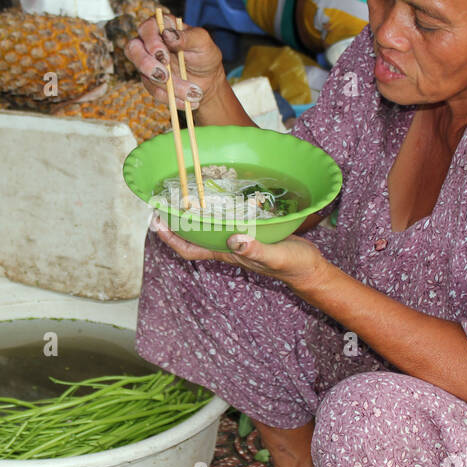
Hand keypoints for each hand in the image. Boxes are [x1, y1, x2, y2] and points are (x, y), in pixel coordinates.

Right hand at [125, 17, 225, 121]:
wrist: (208, 80)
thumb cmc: (205, 55)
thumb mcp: (203, 43)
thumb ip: (187, 37)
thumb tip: (168, 34)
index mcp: (162, 26)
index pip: (147, 28)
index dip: (151, 42)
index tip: (163, 55)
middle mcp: (149, 42)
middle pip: (133, 49)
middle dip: (148, 65)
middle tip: (166, 76)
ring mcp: (147, 63)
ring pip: (143, 73)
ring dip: (168, 86)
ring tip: (191, 92)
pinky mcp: (150, 81)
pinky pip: (153, 91)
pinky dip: (170, 97)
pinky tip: (186, 100)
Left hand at [149, 214, 329, 292]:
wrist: (309, 269)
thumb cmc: (292, 264)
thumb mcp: (275, 255)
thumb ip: (256, 249)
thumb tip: (235, 239)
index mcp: (229, 253)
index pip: (191, 249)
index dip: (171, 239)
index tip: (157, 222)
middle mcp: (228, 247)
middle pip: (193, 238)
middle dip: (174, 225)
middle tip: (162, 204)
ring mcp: (238, 241)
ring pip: (207, 230)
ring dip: (192, 217)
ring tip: (182, 197)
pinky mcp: (250, 233)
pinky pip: (225, 223)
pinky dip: (216, 212)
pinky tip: (217, 199)